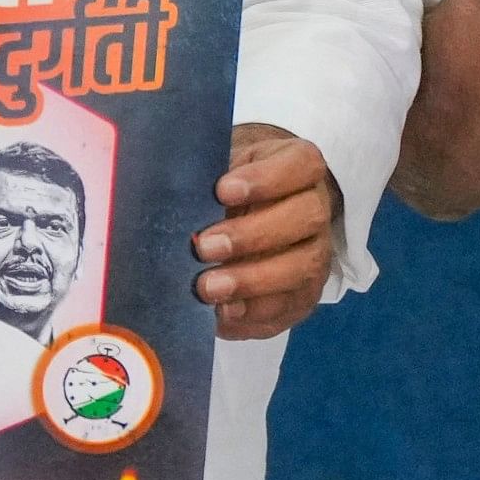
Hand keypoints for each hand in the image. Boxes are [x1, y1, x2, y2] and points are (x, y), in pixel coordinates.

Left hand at [198, 124, 335, 339]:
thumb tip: (163, 196)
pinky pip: (289, 308)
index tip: (221, 190)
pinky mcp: (304, 294)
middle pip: (307, 218)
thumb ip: (203, 178)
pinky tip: (221, 313)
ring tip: (207, 288)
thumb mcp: (219, 168)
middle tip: (204, 247)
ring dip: (253, 280)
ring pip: (303, 267)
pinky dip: (254, 314)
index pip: (302, 165)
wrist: (246, 218)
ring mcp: (315, 253)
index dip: (267, 179)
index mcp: (299, 168)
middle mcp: (316, 208)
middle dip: (254, 235)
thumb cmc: (225, 188)